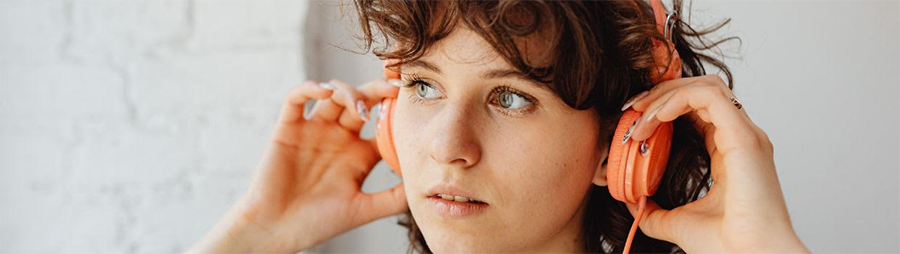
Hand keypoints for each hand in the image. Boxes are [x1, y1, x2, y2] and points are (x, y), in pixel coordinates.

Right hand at [189, 79, 405, 252]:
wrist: (277, 231)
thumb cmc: (317, 223)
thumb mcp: (363, 209)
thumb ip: (393, 197)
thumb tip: (425, 184)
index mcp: (359, 153)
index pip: (383, 123)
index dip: (397, 111)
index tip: (413, 103)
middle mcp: (338, 136)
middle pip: (362, 100)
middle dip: (378, 90)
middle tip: (393, 89)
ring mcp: (313, 130)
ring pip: (333, 93)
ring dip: (348, 91)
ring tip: (360, 107)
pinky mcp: (288, 128)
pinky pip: (296, 98)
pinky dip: (310, 88)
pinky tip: (324, 91)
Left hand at [621, 75, 808, 252]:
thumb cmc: (728, 246)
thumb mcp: (678, 223)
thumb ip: (655, 211)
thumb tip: (633, 203)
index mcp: (730, 152)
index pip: (698, 111)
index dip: (664, 107)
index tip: (633, 122)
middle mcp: (741, 138)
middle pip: (701, 90)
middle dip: (661, 93)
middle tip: (631, 110)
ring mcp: (746, 135)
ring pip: (705, 87)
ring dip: (666, 94)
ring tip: (639, 114)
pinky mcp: (744, 138)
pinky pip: (708, 97)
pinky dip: (677, 99)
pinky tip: (654, 118)